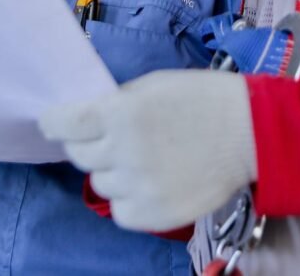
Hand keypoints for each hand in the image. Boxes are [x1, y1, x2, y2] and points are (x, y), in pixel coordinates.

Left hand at [39, 69, 256, 231]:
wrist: (249, 132)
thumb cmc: (201, 97)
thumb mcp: (153, 85)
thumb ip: (117, 103)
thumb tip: (88, 118)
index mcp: (121, 113)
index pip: (65, 123)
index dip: (53, 122)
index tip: (50, 122)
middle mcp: (124, 151)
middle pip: (79, 155)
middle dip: (85, 144)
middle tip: (103, 138)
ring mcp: (139, 186)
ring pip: (99, 184)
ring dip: (109, 170)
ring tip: (135, 159)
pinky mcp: (155, 214)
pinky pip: (120, 211)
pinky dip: (126, 198)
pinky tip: (145, 182)